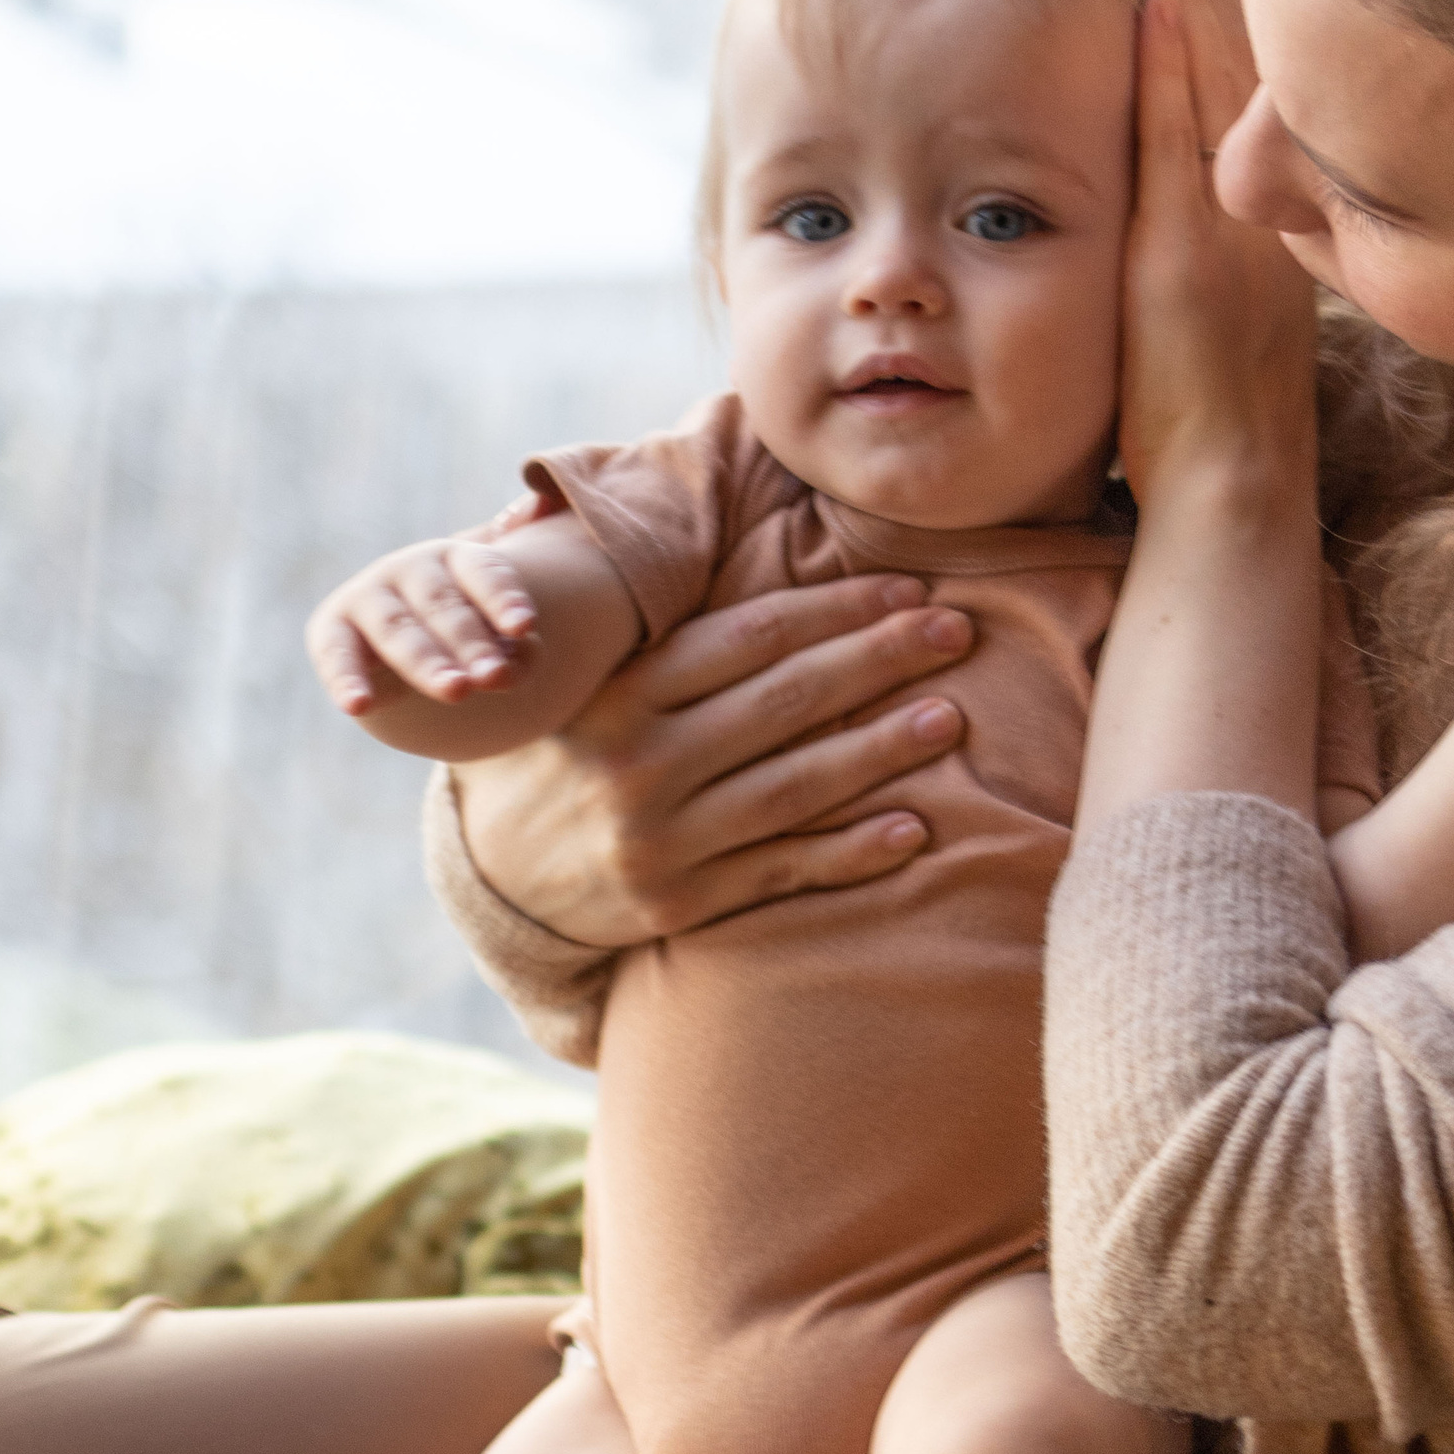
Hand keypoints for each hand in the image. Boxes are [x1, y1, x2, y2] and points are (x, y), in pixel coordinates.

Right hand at [308, 509, 542, 716]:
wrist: (408, 647)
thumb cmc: (466, 639)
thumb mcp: (498, 642)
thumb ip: (514, 656)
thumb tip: (507, 673)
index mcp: (456, 559)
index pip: (483, 572)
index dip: (503, 598)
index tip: (525, 627)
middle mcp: (409, 570)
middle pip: (443, 605)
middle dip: (471, 643)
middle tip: (495, 675)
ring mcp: (367, 596)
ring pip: (398, 630)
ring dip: (427, 663)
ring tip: (457, 692)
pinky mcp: (332, 631)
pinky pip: (336, 655)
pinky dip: (346, 680)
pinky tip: (358, 706)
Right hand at [454, 575, 976, 947]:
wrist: (496, 876)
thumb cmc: (570, 756)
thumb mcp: (593, 686)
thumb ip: (668, 641)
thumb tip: (748, 550)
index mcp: (622, 693)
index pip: (751, 636)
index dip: (837, 609)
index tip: (906, 589)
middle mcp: (641, 762)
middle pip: (786, 701)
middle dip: (880, 660)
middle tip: (957, 632)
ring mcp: (662, 838)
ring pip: (795, 786)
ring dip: (882, 751)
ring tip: (950, 718)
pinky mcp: (681, 903)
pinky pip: (783, 871)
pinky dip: (851, 852)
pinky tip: (913, 828)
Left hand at [1119, 0, 1318, 507]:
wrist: (1236, 491)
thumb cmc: (1223, 435)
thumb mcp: (1237, 334)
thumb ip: (1226, 272)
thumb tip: (1202, 244)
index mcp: (1289, 232)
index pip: (1270, 112)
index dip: (1245, 35)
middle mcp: (1277, 216)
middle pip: (1255, 79)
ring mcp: (1235, 229)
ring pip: (1222, 89)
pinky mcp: (1187, 253)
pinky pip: (1177, 137)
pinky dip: (1169, 64)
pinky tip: (1152, 1)